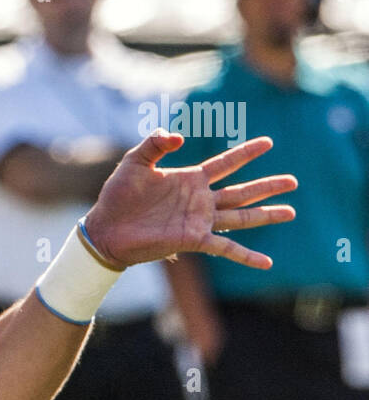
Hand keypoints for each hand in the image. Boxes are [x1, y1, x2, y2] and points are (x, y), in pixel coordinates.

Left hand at [84, 131, 296, 269]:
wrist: (105, 228)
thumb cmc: (117, 195)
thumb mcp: (134, 162)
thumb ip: (155, 143)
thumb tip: (179, 136)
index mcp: (190, 179)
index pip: (225, 163)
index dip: (246, 153)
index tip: (268, 143)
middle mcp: (200, 200)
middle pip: (241, 192)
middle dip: (267, 186)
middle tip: (293, 181)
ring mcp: (199, 221)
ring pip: (241, 217)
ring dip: (266, 214)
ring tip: (291, 211)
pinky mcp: (193, 240)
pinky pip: (225, 248)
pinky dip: (246, 255)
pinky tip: (267, 263)